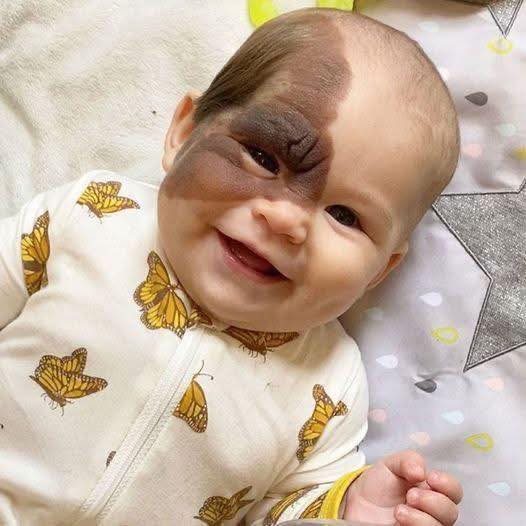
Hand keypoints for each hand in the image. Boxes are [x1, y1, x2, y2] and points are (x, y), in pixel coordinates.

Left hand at [343, 450, 462, 525]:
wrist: (357, 502)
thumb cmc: (379, 484)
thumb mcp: (392, 464)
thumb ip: (408, 460)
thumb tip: (421, 472)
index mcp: (432, 489)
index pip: (454, 490)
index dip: (448, 484)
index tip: (430, 477)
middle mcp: (432, 511)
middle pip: (451, 513)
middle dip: (433, 502)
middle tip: (410, 495)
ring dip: (421, 518)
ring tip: (399, 510)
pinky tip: (399, 519)